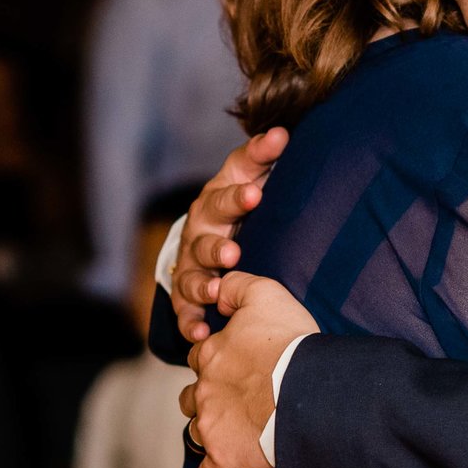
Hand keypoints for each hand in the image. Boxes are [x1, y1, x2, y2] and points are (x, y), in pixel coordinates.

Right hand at [170, 127, 290, 341]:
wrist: (205, 234)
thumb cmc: (235, 203)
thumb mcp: (245, 176)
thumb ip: (262, 156)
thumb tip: (282, 132)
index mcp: (215, 201)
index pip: (224, 193)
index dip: (237, 195)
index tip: (255, 194)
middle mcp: (199, 232)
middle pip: (204, 239)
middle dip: (217, 246)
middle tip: (232, 252)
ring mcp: (190, 265)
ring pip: (191, 276)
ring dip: (202, 286)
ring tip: (216, 292)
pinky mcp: (186, 296)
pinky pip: (185, 312)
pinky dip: (191, 324)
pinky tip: (200, 335)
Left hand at [180, 272, 318, 467]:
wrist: (308, 392)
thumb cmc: (291, 343)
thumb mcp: (266, 295)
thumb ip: (236, 286)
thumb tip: (217, 287)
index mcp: (210, 354)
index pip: (200, 355)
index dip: (216, 358)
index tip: (238, 363)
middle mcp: (202, 390)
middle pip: (191, 396)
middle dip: (207, 396)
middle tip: (236, 399)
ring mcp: (210, 426)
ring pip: (195, 432)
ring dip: (209, 430)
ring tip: (233, 431)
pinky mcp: (223, 459)